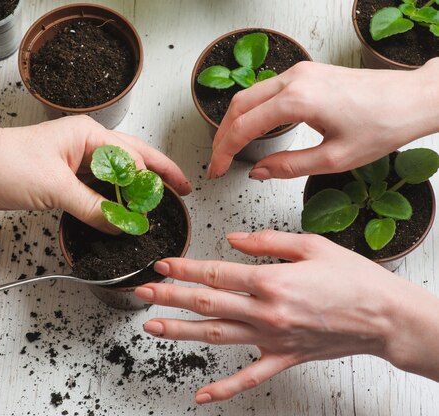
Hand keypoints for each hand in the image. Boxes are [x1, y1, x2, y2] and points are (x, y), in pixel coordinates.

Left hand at [0, 116, 191, 233]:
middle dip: (156, 178)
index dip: (156, 177)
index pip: (134, 157)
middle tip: (179, 193)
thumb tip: (123, 224)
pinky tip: (120, 212)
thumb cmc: (5, 163)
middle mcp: (85, 145)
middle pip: (132, 161)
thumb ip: (94, 208)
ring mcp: (74, 161)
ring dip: (133, 192)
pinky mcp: (63, 178)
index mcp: (88, 136)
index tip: (174, 194)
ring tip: (155, 206)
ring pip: (114, 177)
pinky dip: (110, 202)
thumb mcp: (56, 188)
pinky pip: (96, 190)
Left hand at [134, 230, 438, 403]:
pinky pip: (249, 377)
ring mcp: (273, 338)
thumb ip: (266, 241)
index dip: (184, 269)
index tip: (162, 265)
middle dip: (170, 297)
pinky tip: (201, 394)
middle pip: (207, 304)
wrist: (385, 317)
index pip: (215, 274)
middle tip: (143, 293)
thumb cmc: (353, 279)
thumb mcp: (311, 245)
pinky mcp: (284, 357)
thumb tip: (232, 239)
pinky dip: (224, 388)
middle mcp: (266, 312)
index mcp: (271, 281)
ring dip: (181, 331)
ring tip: (152, 327)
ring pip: (217, 336)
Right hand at [208, 59, 438, 179]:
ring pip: (250, 94)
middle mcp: (294, 79)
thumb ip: (288, 166)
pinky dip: (251, 110)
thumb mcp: (334, 158)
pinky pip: (266, 89)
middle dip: (222, 136)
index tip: (217, 170)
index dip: (224, 151)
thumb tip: (257, 172)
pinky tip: (252, 128)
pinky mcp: (307, 72)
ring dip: (234, 121)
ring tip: (229, 147)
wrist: (412, 99)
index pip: (243, 126)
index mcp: (298, 100)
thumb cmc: (383, 125)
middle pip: (239, 105)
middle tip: (217, 161)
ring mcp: (300, 72)